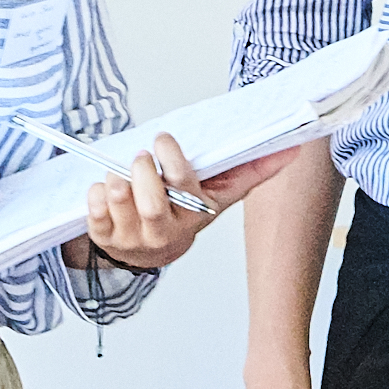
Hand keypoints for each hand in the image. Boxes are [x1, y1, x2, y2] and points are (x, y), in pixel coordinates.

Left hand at [77, 132, 283, 268]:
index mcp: (193, 216)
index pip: (184, 187)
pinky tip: (105, 188)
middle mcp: (164, 232)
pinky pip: (93, 209)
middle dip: (142, 170)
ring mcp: (133, 238)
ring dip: (116, 176)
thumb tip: (294, 148)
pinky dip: (95, 192)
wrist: (151, 250)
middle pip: (150, 201)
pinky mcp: (105, 237)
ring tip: (121, 170)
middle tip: (141, 156)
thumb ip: (252, 170)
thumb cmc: (184, 210)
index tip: (163, 138)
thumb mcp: (219, 194)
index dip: (171, 158)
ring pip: (118, 199)